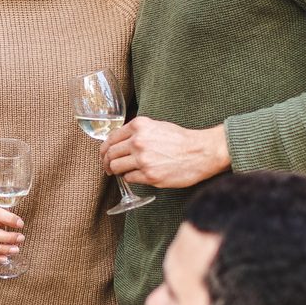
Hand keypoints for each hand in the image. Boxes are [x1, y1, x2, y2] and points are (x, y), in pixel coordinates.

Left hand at [102, 117, 229, 188]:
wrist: (201, 152)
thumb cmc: (181, 140)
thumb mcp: (157, 126)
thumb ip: (138, 132)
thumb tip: (120, 141)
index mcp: (139, 126)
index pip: (111, 138)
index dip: (104, 149)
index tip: (104, 155)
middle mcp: (138, 141)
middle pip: (110, 154)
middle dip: (106, 162)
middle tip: (107, 168)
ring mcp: (143, 159)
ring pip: (116, 167)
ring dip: (116, 171)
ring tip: (119, 173)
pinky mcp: (149, 176)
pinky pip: (129, 178)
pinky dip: (129, 178)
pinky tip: (137, 176)